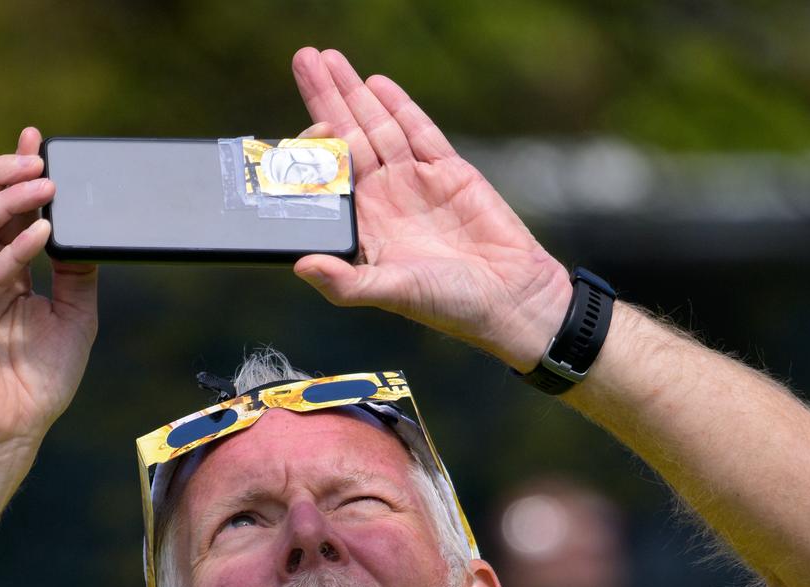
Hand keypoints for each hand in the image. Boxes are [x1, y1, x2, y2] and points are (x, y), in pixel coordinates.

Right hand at [0, 127, 97, 466]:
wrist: (9, 435)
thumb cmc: (36, 384)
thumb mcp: (74, 319)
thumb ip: (76, 275)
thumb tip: (83, 234)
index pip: (3, 211)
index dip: (16, 173)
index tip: (40, 142)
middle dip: (5, 174)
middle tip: (38, 156)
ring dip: (7, 199)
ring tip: (43, 184)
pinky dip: (13, 251)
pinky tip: (41, 234)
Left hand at [291, 48, 570, 370]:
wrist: (508, 295)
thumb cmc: (448, 304)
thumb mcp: (390, 293)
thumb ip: (344, 282)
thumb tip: (300, 266)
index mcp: (364, 228)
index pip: (329, 178)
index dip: (314, 149)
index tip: (306, 129)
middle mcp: (384, 200)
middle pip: (348, 139)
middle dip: (326, 99)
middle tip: (305, 59)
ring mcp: (415, 182)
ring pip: (379, 127)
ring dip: (354, 92)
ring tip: (328, 59)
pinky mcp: (449, 171)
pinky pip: (419, 131)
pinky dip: (399, 105)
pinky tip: (376, 83)